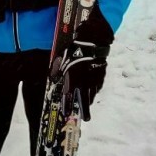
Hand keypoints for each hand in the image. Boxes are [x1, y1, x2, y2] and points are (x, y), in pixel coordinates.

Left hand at [57, 5, 113, 120]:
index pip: (70, 94)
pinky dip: (96, 88)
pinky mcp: (102, 70)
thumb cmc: (75, 45)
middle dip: (85, 108)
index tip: (67, 114)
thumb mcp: (62, 56)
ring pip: (94, 91)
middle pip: (86, 97)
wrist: (94, 36)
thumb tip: (53, 78)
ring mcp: (96, 75)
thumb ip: (57, 69)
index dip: (68, 104)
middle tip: (87, 118)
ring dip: (91, 99)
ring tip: (90, 105)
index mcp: (75, 76)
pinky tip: (96, 90)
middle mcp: (86, 79)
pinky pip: (99, 83)